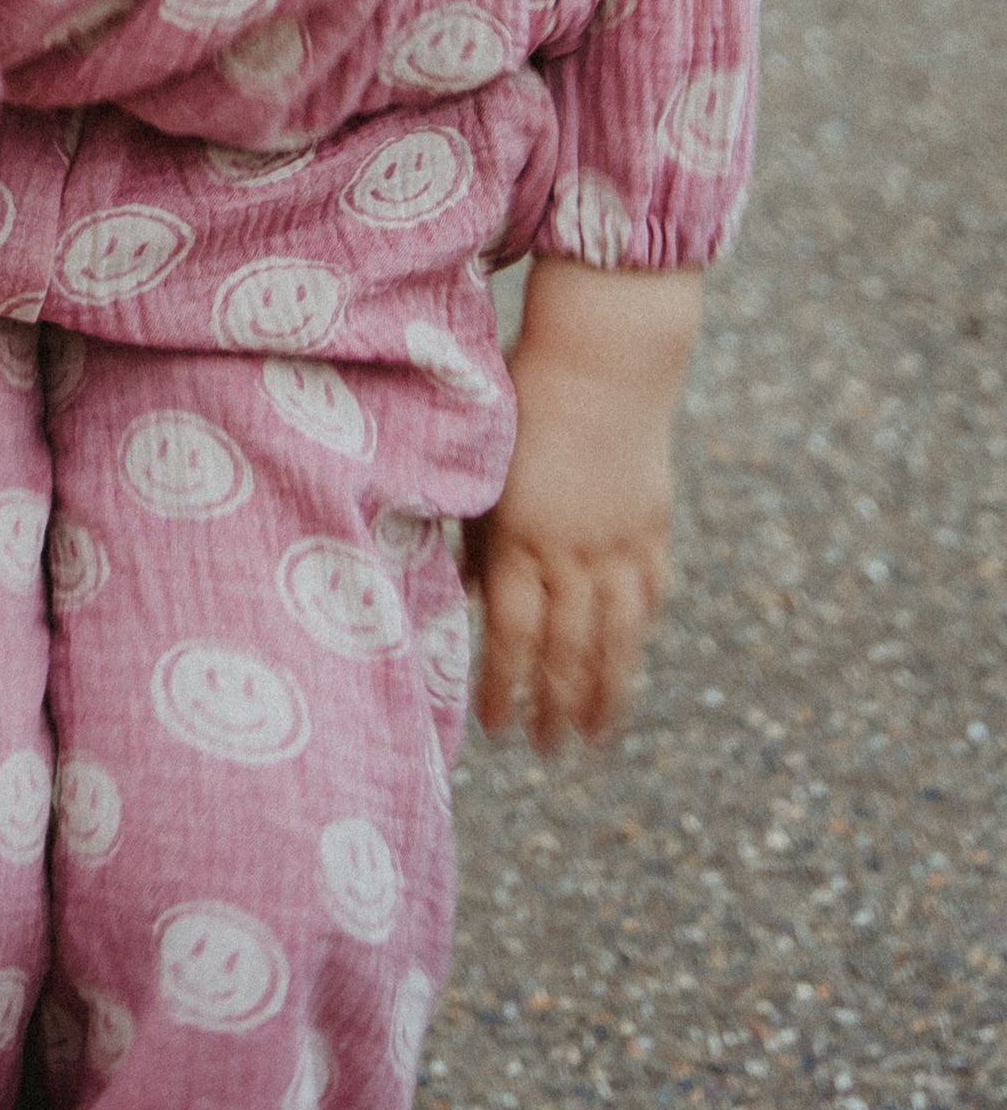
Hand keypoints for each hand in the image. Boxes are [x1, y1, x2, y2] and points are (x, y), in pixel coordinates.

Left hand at [466, 258, 701, 753]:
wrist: (604, 356)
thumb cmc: (520, 397)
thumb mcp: (481, 464)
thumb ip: (471, 533)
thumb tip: (456, 592)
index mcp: (519, 534)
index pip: (510, 632)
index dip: (503, 686)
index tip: (493, 728)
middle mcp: (573, 550)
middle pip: (566, 650)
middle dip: (555, 709)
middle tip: (547, 753)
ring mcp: (620, 543)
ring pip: (616, 639)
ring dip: (605, 694)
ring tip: (595, 740)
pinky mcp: (652, 528)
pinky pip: (648, 598)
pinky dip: (638, 637)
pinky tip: (630, 664)